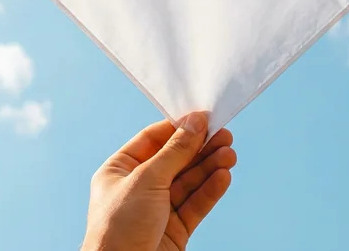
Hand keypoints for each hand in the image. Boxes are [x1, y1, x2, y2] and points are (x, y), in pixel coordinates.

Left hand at [81, 113, 235, 250]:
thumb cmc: (118, 229)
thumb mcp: (146, 180)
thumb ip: (175, 151)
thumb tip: (195, 122)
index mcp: (119, 171)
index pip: (153, 140)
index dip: (179, 128)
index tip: (204, 117)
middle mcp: (137, 188)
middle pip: (175, 160)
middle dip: (200, 148)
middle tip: (225, 135)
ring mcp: (157, 210)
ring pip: (188, 182)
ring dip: (209, 167)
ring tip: (230, 154)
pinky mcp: (173, 231)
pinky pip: (194, 205)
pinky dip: (210, 190)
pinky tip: (223, 177)